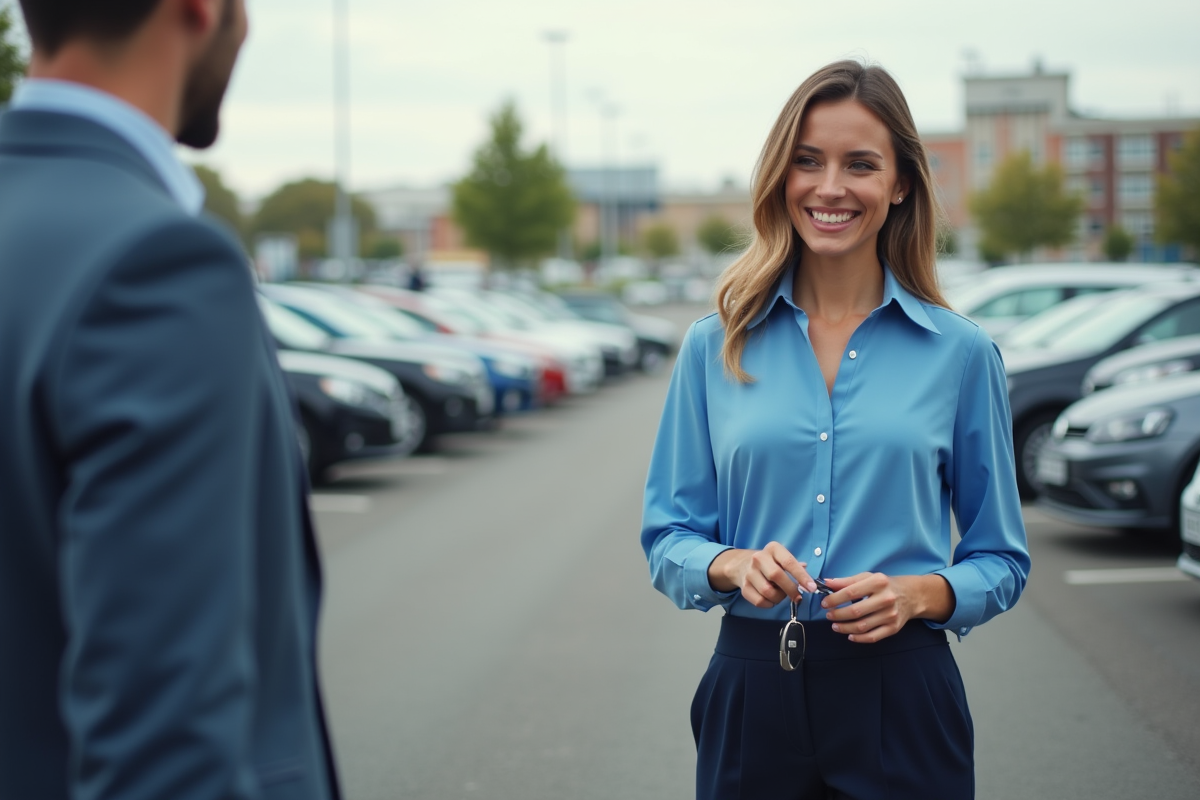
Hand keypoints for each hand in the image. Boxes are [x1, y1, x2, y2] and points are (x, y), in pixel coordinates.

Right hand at [707, 543, 816, 608]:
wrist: (742, 564)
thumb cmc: (770, 562)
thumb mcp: (782, 558)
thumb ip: (796, 568)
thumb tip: (809, 580)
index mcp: (773, 549)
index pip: (789, 562)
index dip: (802, 576)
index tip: (812, 588)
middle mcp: (759, 558)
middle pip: (777, 576)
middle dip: (791, 589)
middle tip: (798, 597)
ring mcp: (750, 573)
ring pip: (768, 592)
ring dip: (779, 598)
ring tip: (781, 594)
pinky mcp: (744, 587)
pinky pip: (760, 602)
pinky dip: (769, 604)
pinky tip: (771, 598)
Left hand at [819, 573, 953, 642]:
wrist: (911, 595)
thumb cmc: (885, 585)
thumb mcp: (867, 577)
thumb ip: (847, 581)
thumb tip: (826, 583)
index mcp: (878, 582)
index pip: (851, 592)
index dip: (834, 599)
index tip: (824, 603)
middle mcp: (886, 599)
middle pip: (855, 611)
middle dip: (838, 615)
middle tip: (829, 615)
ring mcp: (891, 615)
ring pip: (862, 626)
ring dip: (845, 628)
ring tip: (835, 626)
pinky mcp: (893, 628)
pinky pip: (873, 637)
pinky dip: (859, 638)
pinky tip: (849, 635)